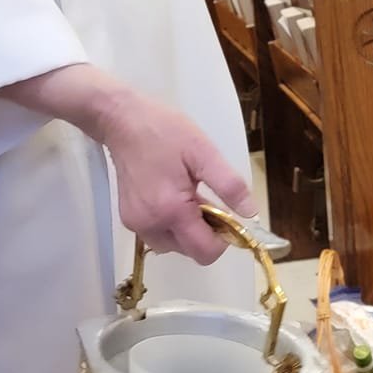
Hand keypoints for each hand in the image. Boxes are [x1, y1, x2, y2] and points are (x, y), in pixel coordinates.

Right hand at [0, 64, 252, 262]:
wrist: (121, 121)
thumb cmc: (165, 132)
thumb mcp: (204, 152)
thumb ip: (229, 185)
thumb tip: (250, 213)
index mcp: (171, 211)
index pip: (206, 252)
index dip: (224, 238)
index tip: (227, 214)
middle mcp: (150, 226)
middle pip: (191, 252)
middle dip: (205, 232)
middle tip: (205, 197)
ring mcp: (136, 224)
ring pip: (174, 246)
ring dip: (188, 230)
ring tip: (187, 195)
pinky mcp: (129, 219)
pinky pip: (159, 235)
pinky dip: (172, 225)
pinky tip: (172, 197)